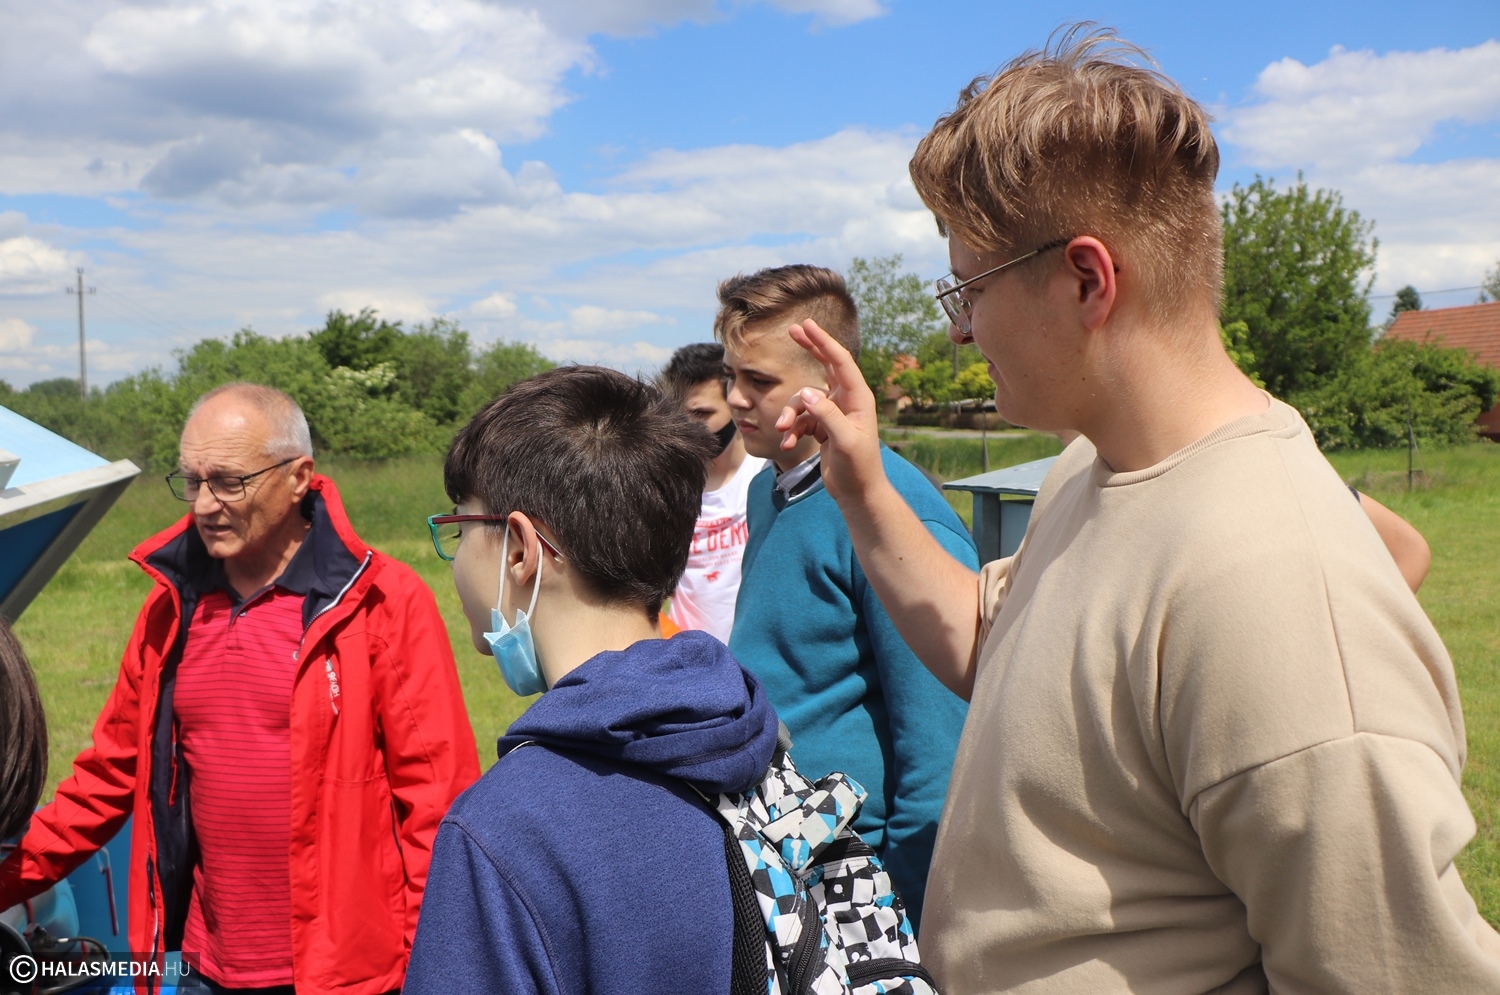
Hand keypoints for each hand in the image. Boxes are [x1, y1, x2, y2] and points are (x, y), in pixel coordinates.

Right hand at [774, 320, 886, 503]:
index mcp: (858, 398)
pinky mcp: (823, 426)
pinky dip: (792, 430)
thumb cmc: (858, 468)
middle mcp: (847, 400)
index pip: (840, 362)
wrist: (857, 493)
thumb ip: (827, 416)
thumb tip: (807, 394)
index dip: (823, 342)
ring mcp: (834, 412)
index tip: (806, 325)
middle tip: (792, 330)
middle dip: (809, 349)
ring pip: (804, 400)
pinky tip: (788, 444)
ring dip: (790, 414)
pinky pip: (801, 418)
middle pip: (826, 366)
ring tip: (783, 431)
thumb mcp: (845, 442)